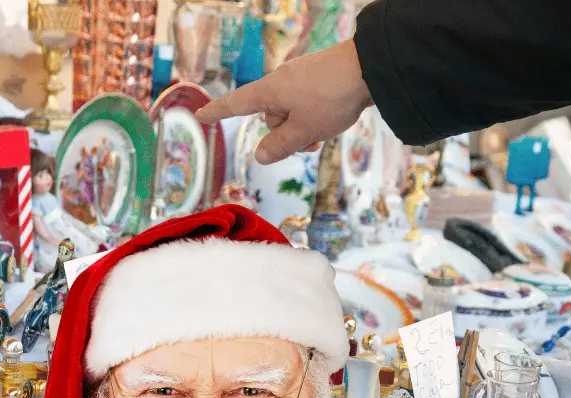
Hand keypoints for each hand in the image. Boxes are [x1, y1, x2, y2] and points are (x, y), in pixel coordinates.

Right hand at [196, 41, 372, 165]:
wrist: (369, 68)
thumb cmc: (332, 99)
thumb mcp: (304, 131)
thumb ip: (279, 146)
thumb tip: (259, 155)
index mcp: (270, 91)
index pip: (236, 104)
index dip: (217, 112)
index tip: (200, 115)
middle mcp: (281, 81)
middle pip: (271, 117)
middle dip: (285, 134)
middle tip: (309, 142)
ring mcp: (300, 78)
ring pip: (291, 113)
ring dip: (303, 129)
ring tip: (324, 132)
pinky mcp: (318, 78)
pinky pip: (306, 104)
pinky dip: (314, 118)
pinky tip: (332, 120)